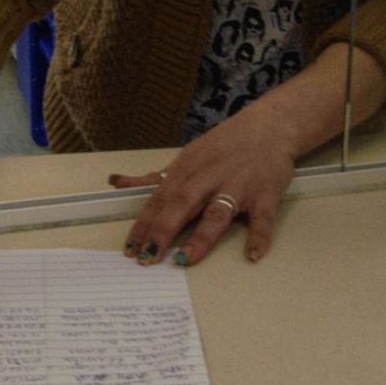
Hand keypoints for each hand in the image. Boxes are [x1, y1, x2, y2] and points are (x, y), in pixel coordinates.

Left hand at [109, 110, 295, 267]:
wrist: (268, 126)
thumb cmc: (224, 145)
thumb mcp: (187, 157)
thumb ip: (155, 176)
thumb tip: (117, 183)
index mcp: (187, 169)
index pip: (159, 198)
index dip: (144, 223)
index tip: (130, 248)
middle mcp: (210, 177)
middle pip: (182, 204)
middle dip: (163, 230)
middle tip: (147, 257)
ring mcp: (238, 186)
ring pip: (217, 212)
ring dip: (201, 236)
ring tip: (186, 258)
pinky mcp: (265, 193)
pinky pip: (263, 218)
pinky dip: (259, 236)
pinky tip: (252, 254)